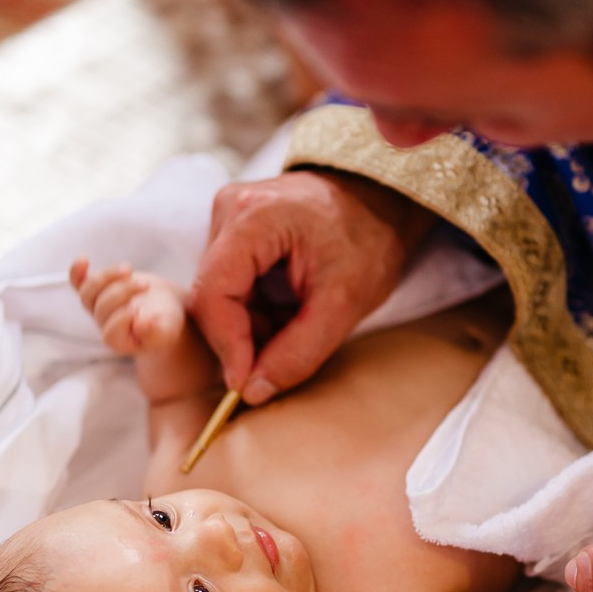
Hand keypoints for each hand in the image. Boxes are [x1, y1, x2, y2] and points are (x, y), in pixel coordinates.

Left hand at [70, 259, 186, 354]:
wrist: (163, 308)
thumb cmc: (165, 321)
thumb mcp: (168, 329)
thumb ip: (157, 331)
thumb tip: (142, 325)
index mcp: (120, 341)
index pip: (110, 334)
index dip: (120, 320)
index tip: (136, 309)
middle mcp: (104, 325)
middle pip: (102, 309)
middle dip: (123, 293)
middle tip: (146, 286)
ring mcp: (97, 307)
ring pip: (88, 293)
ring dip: (106, 278)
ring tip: (128, 270)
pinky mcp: (97, 290)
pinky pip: (78, 282)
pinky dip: (77, 272)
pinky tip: (83, 260)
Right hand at [189, 170, 431, 403]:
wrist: (381, 199)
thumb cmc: (370, 239)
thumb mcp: (344, 303)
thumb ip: (299, 351)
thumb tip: (252, 391)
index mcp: (254, 216)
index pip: (212, 293)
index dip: (227, 345)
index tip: (247, 383)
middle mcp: (230, 209)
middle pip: (210, 295)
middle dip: (241, 338)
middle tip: (278, 361)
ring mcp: (229, 216)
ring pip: (217, 294)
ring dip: (248, 326)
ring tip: (292, 330)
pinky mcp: (235, 230)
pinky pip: (228, 284)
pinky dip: (253, 311)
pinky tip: (285, 314)